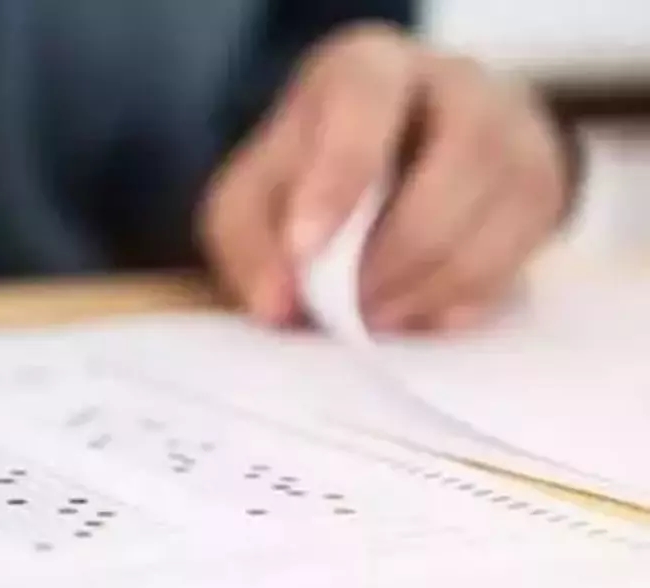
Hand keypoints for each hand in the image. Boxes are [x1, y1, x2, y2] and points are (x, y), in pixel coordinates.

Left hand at [199, 23, 572, 332]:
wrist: (389, 162)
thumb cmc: (312, 174)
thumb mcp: (253, 199)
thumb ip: (249, 243)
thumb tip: (278, 304)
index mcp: (371, 66)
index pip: (365, 103)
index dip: (337, 181)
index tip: (303, 250)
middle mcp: (457, 83)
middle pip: (453, 169)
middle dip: (389, 258)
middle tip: (343, 309)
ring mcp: (514, 134)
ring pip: (492, 223)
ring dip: (423, 290)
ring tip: (372, 317)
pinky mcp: (542, 192)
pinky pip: (515, 262)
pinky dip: (457, 304)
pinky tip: (414, 315)